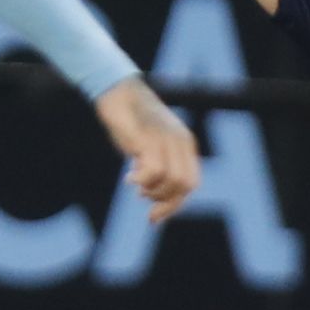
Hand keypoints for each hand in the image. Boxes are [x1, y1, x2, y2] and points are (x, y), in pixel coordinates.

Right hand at [94, 76, 199, 223]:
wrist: (118, 93)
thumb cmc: (131, 122)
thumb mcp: (150, 146)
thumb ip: (158, 167)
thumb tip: (153, 197)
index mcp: (185, 145)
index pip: (191, 183)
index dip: (175, 204)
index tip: (154, 216)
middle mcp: (180, 142)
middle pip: (185, 185)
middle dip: (165, 201)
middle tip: (143, 199)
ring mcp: (166, 139)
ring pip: (171, 180)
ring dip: (152, 191)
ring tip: (136, 185)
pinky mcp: (148, 138)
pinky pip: (155, 170)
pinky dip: (142, 180)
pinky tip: (129, 178)